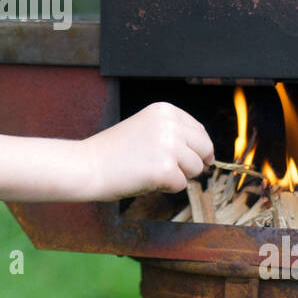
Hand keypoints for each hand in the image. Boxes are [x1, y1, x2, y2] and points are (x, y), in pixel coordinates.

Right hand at [82, 102, 214, 200]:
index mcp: (165, 110)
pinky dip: (166, 188)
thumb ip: (174, 133)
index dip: (196, 149)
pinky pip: (181, 185)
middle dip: (192, 163)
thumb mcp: (146, 128)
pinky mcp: (166, 170)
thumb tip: (209, 157)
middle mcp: (170, 124)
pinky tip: (145, 179)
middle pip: (204, 149)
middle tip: (168, 169)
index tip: (183, 158)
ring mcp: (169, 146)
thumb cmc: (114, 151)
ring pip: (196, 169)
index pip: (200, 131)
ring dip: (178, 176)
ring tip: (150, 171)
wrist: (88, 165)